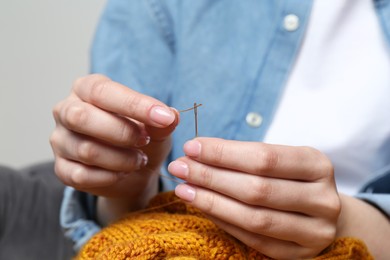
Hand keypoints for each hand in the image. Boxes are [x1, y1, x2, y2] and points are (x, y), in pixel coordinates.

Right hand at [50, 74, 177, 201]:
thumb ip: (162, 121)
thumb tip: (171, 116)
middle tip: (145, 140)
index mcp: (87, 88)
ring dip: (121, 159)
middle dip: (121, 132)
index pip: (103, 91)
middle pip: (82, 117)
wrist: (134, 171)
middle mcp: (67, 110)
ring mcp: (60, 140)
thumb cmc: (142, 138)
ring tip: (139, 159)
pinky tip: (122, 173)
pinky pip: (81, 175)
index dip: (134, 104)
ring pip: (86, 150)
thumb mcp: (157, 127)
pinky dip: (109, 177)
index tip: (164, 117)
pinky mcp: (61, 168)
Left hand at [168, 137, 340, 258]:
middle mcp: (323, 199)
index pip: (264, 157)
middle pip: (256, 189)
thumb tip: (196, 152)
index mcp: (318, 165)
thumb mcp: (279, 160)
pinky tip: (202, 207)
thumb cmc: (291, 179)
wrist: (321, 214)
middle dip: (211, 176)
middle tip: (180, 167)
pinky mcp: (300, 255)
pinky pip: (253, 240)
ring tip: (184, 188)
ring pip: (254, 218)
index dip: (223, 153)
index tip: (192, 147)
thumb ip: (244, 156)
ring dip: (211, 202)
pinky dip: (223, 222)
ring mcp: (315, 231)